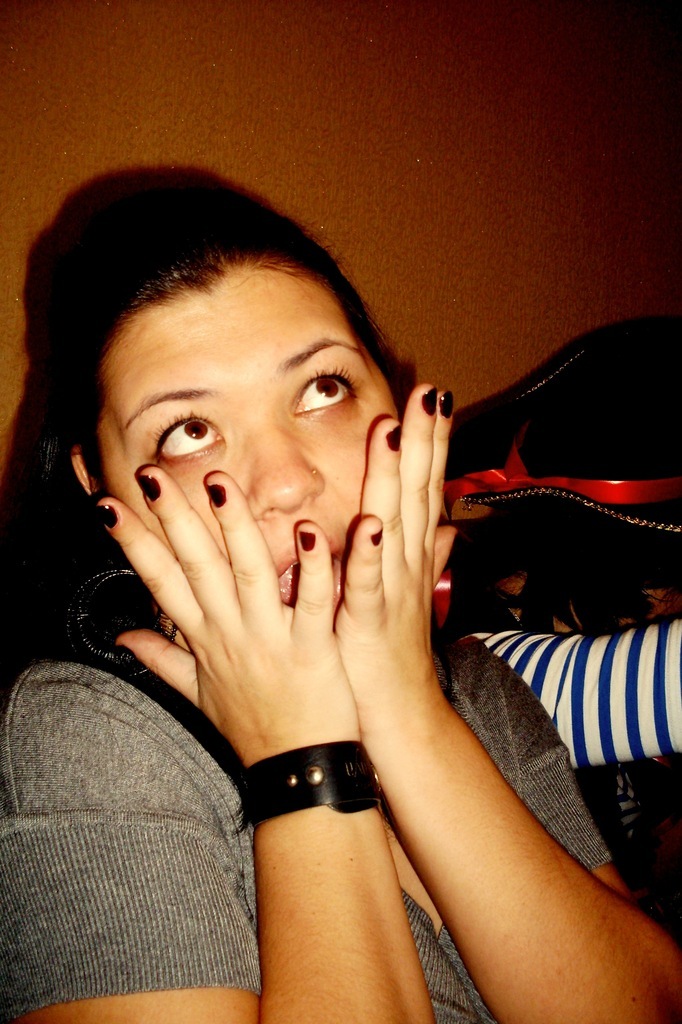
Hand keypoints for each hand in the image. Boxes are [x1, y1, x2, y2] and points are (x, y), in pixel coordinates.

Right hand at [99, 467, 358, 764]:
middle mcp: (231, 632)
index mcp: (205, 637)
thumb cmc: (252, 729)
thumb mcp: (198, 694)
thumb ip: (162, 660)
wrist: (297, 772)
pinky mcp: (313, 649)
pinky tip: (310, 532)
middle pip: (197, 565)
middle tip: (151, 474)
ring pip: (249, 571)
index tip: (108, 505)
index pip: (161, 581)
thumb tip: (122, 640)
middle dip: (172, 518)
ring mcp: (270, 639)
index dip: (134, 543)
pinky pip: (312, 601)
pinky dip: (313, 568)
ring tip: (218, 483)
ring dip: (234, 526)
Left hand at [335, 385, 454, 742]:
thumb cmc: (392, 651)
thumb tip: (451, 527)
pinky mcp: (369, 621)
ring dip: (395, 480)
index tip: (433, 394)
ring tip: (393, 433)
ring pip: (395, 525)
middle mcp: (408, 564)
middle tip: (428, 394)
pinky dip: (368, 554)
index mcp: (411, 554)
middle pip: (418, 492)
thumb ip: (429, 554)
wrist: (399, 715)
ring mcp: (391, 590)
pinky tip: (369, 522)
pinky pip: (368, 583)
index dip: (430, 441)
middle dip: (423, 442)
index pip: (425, 486)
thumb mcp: (410, 594)